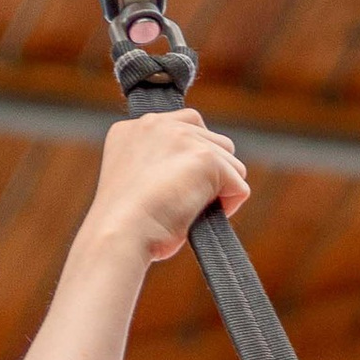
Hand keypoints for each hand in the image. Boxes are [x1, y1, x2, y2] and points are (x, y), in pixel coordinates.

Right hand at [85, 107, 248, 266]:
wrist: (120, 235)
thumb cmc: (125, 225)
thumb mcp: (135, 182)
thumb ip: (159, 164)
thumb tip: (196, 176)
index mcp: (134, 128)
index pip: (186, 127)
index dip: (190, 162)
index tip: (175, 188)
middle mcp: (157, 123)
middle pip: (213, 141)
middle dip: (209, 175)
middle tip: (184, 203)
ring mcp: (183, 137)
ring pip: (231, 163)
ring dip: (220, 190)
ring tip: (189, 211)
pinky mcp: (206, 157)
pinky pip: (240, 185)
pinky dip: (229, 207)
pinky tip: (199, 218)